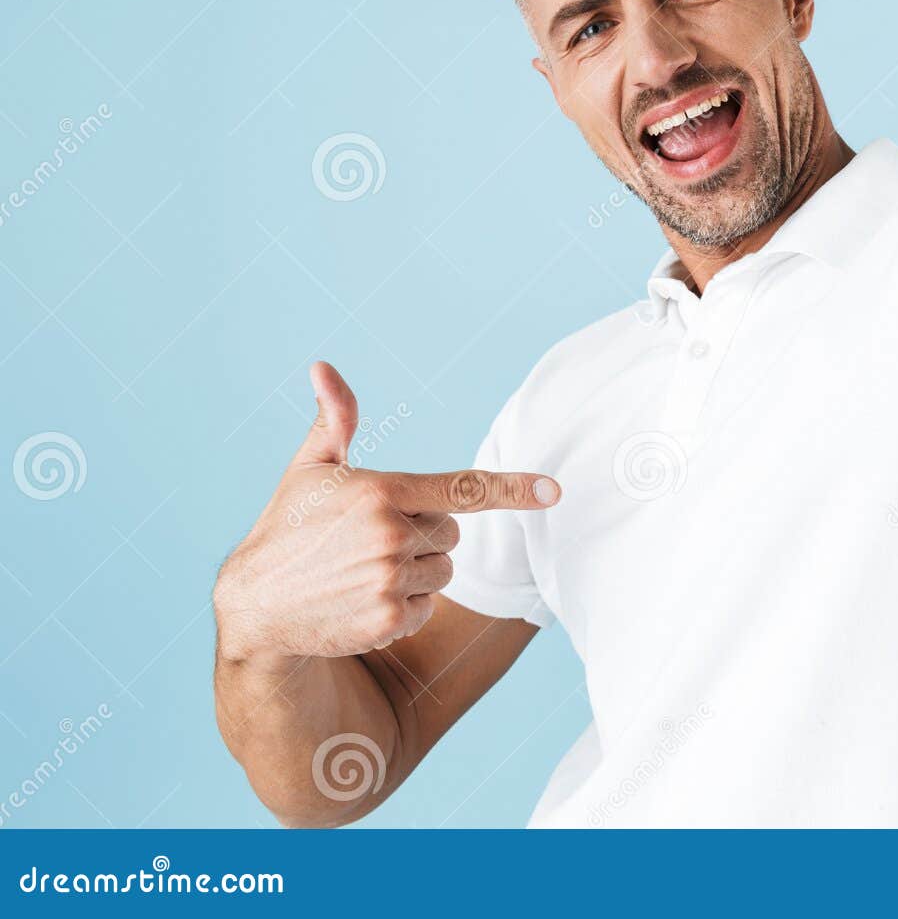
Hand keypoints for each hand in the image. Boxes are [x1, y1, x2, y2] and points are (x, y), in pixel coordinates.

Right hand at [214, 361, 558, 661]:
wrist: (255, 605)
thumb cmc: (288, 527)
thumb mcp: (310, 468)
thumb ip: (335, 419)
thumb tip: (323, 367)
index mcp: (382, 491)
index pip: (463, 488)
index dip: (513, 489)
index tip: (553, 491)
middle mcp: (391, 535)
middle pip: (453, 533)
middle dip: (422, 535)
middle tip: (370, 540)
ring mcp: (390, 580)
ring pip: (443, 571)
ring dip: (415, 572)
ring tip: (363, 571)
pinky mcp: (390, 620)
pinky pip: (427, 608)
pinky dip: (404, 607)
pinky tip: (363, 600)